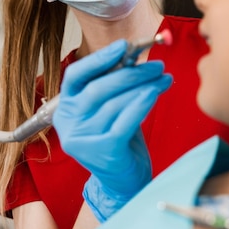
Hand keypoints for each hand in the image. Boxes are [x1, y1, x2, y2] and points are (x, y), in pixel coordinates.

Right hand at [52, 40, 172, 221]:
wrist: (124, 183)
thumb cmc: (118, 139)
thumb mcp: (112, 109)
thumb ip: (115, 85)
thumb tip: (132, 54)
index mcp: (65, 109)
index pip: (75, 76)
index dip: (99, 59)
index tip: (124, 46)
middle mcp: (68, 125)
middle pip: (98, 88)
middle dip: (131, 73)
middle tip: (156, 65)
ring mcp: (83, 140)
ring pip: (115, 103)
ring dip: (143, 86)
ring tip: (163, 77)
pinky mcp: (102, 153)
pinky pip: (126, 121)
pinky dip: (143, 103)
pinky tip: (156, 92)